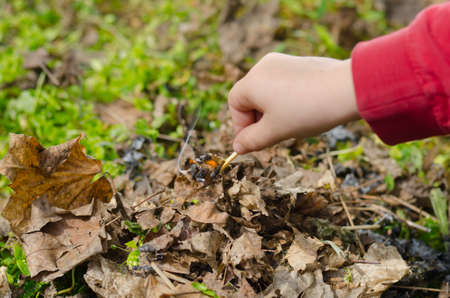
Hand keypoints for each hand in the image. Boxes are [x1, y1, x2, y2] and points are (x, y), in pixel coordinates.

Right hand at [228, 53, 359, 153]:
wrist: (347, 89)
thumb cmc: (306, 111)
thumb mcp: (275, 131)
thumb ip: (252, 140)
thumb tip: (238, 146)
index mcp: (252, 82)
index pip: (234, 104)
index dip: (241, 126)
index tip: (254, 142)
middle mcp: (264, 66)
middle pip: (250, 96)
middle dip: (258, 119)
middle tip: (274, 136)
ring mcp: (283, 62)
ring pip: (267, 91)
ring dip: (272, 110)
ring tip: (291, 124)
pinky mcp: (300, 63)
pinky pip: (284, 83)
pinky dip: (286, 100)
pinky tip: (303, 111)